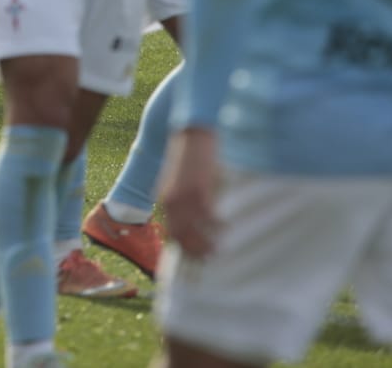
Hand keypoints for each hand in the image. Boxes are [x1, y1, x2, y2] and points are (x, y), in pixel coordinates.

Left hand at [160, 128, 221, 256]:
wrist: (191, 133)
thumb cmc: (189, 155)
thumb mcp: (179, 179)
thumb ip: (182, 198)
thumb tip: (195, 218)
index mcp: (165, 198)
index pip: (171, 231)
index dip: (183, 246)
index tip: (194, 256)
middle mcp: (171, 201)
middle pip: (181, 236)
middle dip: (195, 250)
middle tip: (208, 258)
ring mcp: (185, 197)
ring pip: (195, 230)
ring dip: (206, 243)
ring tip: (218, 250)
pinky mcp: (200, 190)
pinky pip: (209, 216)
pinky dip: (217, 226)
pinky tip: (226, 227)